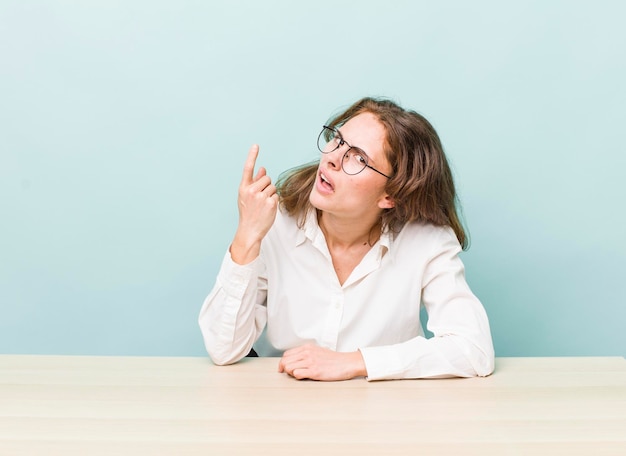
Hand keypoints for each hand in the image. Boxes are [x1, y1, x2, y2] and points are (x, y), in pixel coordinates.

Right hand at [230, 144, 278, 263]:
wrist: (249, 230)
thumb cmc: (248, 213)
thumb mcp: (247, 197)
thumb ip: (254, 182)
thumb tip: (263, 168)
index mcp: (243, 187)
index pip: (248, 168)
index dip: (252, 156)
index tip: (256, 145)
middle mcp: (251, 190)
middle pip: (267, 178)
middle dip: (266, 186)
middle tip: (260, 199)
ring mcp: (261, 197)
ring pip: (273, 187)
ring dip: (271, 194)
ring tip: (263, 205)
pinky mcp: (270, 203)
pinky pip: (277, 195)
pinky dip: (274, 201)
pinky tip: (268, 209)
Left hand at [278, 344, 366, 380]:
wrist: (347, 363)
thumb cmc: (334, 359)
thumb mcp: (318, 351)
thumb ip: (306, 354)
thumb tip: (296, 360)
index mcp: (307, 348)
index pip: (287, 354)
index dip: (283, 363)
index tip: (284, 368)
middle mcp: (307, 353)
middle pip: (285, 361)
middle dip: (285, 369)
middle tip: (290, 374)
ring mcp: (310, 362)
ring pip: (288, 367)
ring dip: (291, 373)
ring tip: (299, 375)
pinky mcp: (314, 371)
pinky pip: (297, 374)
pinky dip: (298, 377)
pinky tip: (304, 377)